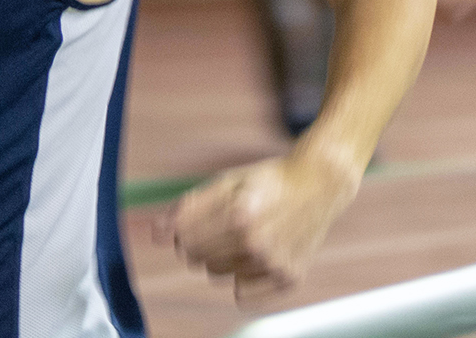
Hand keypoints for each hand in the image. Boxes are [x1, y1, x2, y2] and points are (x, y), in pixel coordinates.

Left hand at [159, 151, 361, 301]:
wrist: (320, 185)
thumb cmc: (268, 182)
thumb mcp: (227, 182)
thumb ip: (188, 207)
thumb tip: (155, 233)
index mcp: (239, 213)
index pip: (183, 237)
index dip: (183, 226)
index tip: (194, 217)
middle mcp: (257, 242)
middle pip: (197, 258)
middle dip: (200, 240)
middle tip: (223, 222)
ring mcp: (273, 263)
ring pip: (217, 274)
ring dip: (223, 256)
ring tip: (246, 234)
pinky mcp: (287, 278)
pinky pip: (242, 294)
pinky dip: (244, 277)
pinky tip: (259, 254)